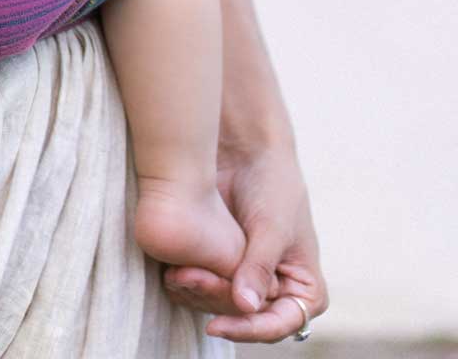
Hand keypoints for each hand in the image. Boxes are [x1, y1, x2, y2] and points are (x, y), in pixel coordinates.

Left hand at [163, 141, 327, 342]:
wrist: (245, 148)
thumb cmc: (272, 183)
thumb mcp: (272, 227)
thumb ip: (259, 267)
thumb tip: (246, 306)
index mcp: (304, 288)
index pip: (279, 324)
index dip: (250, 330)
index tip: (218, 325)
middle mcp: (276, 290)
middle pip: (245, 317)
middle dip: (216, 303)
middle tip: (189, 281)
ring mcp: (247, 278)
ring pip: (222, 306)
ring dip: (198, 294)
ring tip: (178, 275)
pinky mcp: (221, 264)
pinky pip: (205, 287)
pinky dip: (190, 282)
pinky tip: (174, 271)